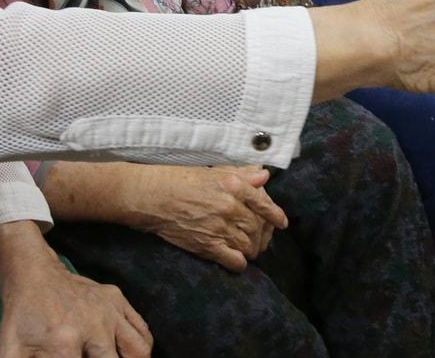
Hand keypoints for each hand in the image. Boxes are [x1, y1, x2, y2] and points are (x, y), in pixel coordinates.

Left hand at [0, 221, 151, 357]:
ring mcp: (109, 311)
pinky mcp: (117, 300)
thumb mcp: (12, 350)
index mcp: (63, 344)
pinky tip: (130, 354)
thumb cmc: (23, 317)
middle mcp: (93, 327)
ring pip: (138, 351)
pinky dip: (142, 346)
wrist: (34, 274)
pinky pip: (142, 330)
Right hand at [131, 166, 287, 271]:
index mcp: (233, 187)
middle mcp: (230, 208)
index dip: (276, 215)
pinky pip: (234, 260)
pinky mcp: (207, 246)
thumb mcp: (213, 171)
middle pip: (258, 227)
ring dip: (253, 249)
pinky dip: (240, 263)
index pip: (264, 204)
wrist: (153, 197)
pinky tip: (238, 260)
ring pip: (249, 245)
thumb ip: (241, 174)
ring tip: (251, 248)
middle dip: (263, 234)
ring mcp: (219, 228)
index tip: (281, 222)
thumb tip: (264, 175)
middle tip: (262, 236)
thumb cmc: (179, 180)